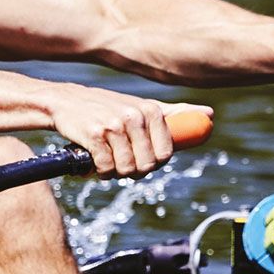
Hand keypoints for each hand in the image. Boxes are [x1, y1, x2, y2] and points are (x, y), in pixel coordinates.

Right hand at [47, 85, 213, 177]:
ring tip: (105, 159)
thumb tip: (209, 114)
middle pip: (147, 165)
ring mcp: (114, 125)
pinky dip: (99, 171)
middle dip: (133, 170)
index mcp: (151, 110)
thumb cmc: (107, 107)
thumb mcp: (142, 106)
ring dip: (114, 172)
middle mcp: (135, 116)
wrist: (65, 102)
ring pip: (127, 169)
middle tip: (119, 160)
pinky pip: (106, 168)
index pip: (165, 153)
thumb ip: (176, 113)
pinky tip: (93, 161)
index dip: (153, 163)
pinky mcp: (94, 135)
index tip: (140, 158)